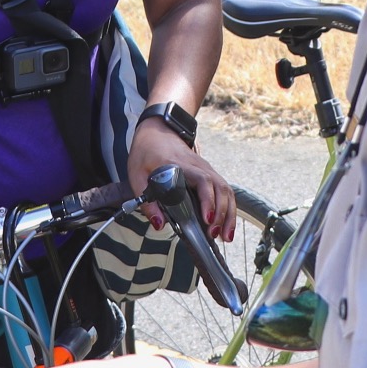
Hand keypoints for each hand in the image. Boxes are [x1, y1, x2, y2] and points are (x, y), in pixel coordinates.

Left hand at [126, 119, 235, 240]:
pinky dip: (228, 208)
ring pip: (226, 189)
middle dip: (222, 213)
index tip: (207, 218)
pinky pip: (225, 190)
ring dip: (229, 213)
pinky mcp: (209, 173)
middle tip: (215, 234)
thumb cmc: (146, 153)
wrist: (157, 131)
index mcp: (180, 165)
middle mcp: (198, 166)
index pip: (202, 180)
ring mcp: (206, 168)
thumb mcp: (136, 176)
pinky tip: (225, 225)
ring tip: (226, 236)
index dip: (207, 199)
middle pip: (219, 187)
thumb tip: (160, 224)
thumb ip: (147, 202)